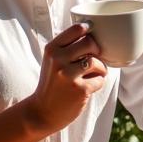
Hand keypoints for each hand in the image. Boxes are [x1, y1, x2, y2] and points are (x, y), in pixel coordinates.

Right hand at [25, 22, 107, 136]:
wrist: (41, 112)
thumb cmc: (52, 83)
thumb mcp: (52, 60)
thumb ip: (67, 46)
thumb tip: (92, 30)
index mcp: (52, 49)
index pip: (76, 29)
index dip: (89, 29)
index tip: (92, 33)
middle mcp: (58, 60)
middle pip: (90, 43)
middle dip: (96, 50)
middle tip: (95, 57)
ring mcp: (69, 75)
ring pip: (96, 61)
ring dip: (100, 68)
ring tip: (96, 73)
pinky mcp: (80, 90)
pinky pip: (99, 80)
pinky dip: (98, 82)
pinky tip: (90, 86)